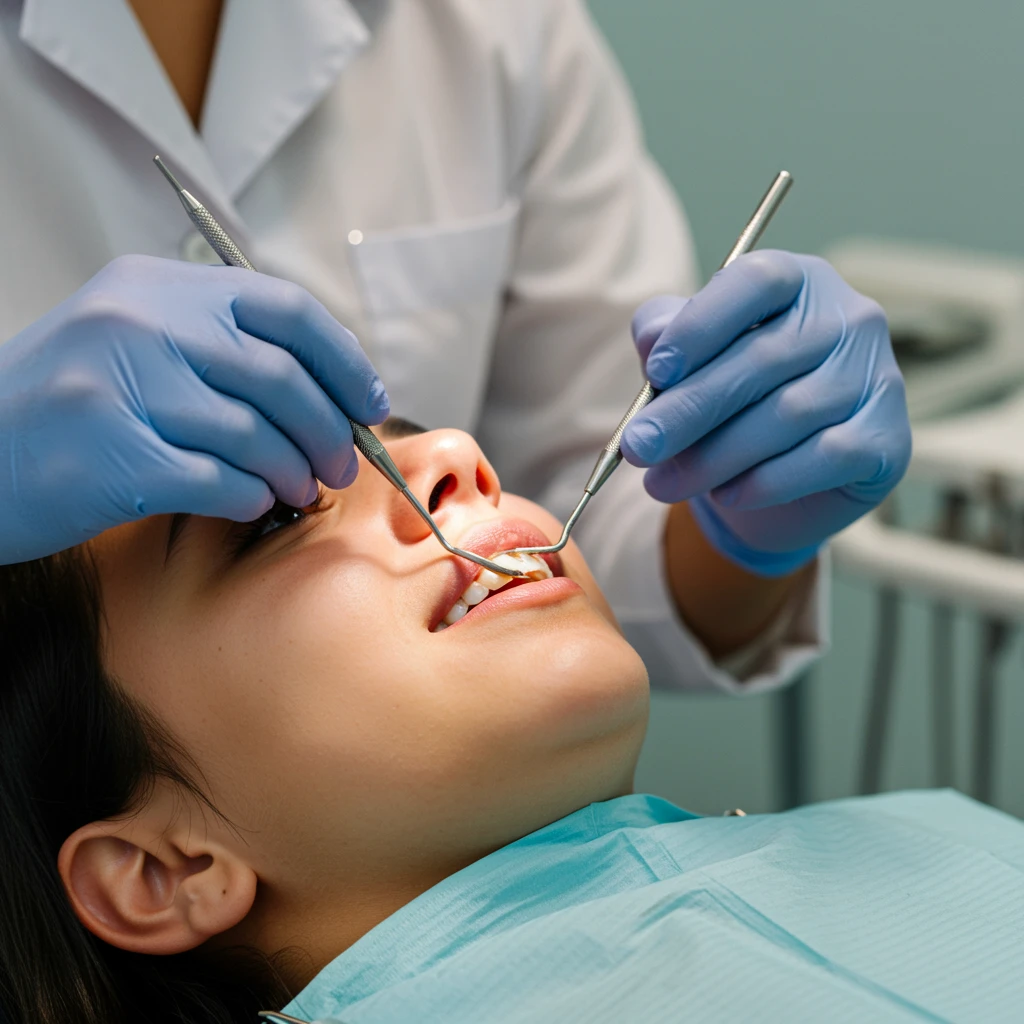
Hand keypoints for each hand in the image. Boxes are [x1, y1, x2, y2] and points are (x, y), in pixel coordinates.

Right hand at [0, 255, 387, 563]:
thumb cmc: (64, 407)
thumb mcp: (131, 342)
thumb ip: (217, 347)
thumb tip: (326, 388)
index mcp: (156, 286)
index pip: (285, 309)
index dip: (343, 360)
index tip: (368, 402)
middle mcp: (141, 323)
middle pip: (282, 377)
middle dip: (329, 430)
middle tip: (341, 464)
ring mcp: (124, 386)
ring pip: (257, 434)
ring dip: (295, 471)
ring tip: (302, 489)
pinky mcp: (116, 455)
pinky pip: (222, 480)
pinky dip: (252, 497)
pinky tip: (251, 500)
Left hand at [621, 251, 910, 576]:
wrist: (776, 481)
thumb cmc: (728, 401)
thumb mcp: (688, 361)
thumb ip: (664, 334)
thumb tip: (652, 337)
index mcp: (799, 281)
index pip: (756, 282)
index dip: (702, 324)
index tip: (655, 370)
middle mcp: (850, 319)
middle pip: (763, 358)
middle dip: (689, 410)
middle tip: (638, 447)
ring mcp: (879, 378)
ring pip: (788, 414)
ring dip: (715, 455)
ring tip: (664, 482)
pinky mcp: (888, 440)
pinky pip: (824, 457)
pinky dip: (766, 480)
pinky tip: (726, 494)